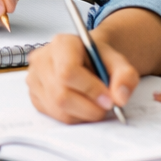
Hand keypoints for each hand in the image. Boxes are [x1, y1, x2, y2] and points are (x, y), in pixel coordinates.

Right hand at [26, 32, 140, 122]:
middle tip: (106, 106)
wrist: (87, 59)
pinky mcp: (34, 95)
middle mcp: (42, 59)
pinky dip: (73, 117)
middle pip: (61, 95)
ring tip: (95, 105)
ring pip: (58, 109)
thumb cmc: (98, 59)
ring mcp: (34, 78)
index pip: (68, 71)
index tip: (109, 99)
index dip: (90, 90)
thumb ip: (125, 76)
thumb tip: (119, 97)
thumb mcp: (118, 61)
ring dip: (83, 114)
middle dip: (89, 108)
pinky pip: (54, 115)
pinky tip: (82, 106)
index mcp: (61, 44)